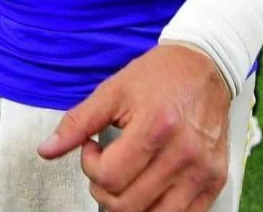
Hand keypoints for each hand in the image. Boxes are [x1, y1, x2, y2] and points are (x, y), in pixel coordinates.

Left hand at [38, 44, 232, 211]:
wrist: (205, 66)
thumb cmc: (160, 75)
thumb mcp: (113, 91)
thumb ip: (78, 123)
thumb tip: (46, 150)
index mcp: (155, 127)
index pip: (109, 176)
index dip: (89, 166)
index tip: (92, 148)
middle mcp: (183, 153)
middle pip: (128, 204)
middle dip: (104, 189)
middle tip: (106, 166)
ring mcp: (202, 170)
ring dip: (130, 204)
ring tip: (127, 178)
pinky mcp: (216, 179)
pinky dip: (159, 210)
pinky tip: (149, 187)